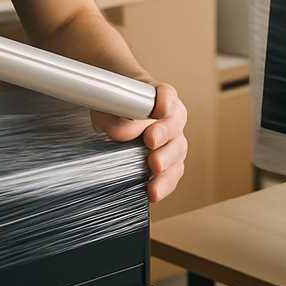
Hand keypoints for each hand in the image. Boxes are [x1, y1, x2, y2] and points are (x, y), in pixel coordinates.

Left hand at [91, 82, 186, 201]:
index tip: (160, 109)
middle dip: (164, 132)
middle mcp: (171, 117)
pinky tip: (154, 190)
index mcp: (157, 96)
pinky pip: (173, 173)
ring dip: (167, 160)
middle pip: (175, 122)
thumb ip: (116, 117)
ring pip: (178, 149)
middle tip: (151, 140)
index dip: (164, 101)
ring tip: (154, 167)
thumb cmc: (114, 109)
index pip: (165, 94)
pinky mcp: (170, 163)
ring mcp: (173, 140)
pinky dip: (165, 183)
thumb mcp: (107, 109)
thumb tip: (125, 133)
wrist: (114, 122)